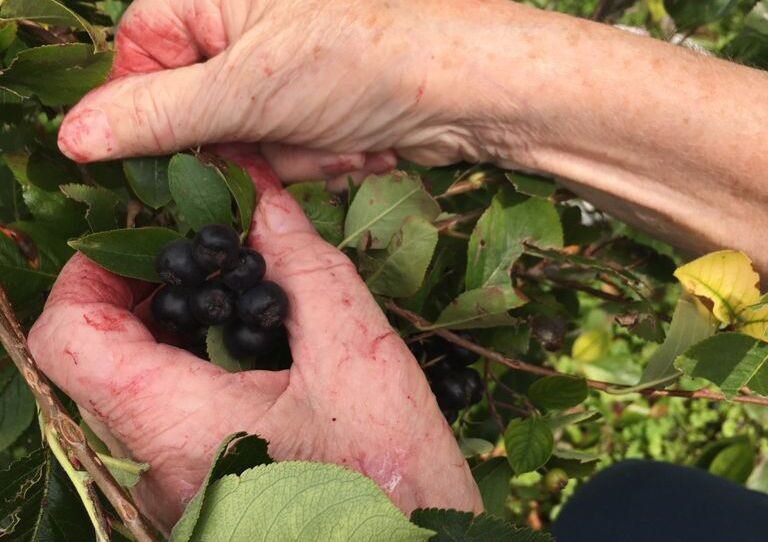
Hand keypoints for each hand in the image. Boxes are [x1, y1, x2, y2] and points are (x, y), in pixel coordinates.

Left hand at [28, 149, 481, 532]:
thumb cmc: (392, 479)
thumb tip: (266, 204)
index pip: (71, 339)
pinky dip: (188, 369)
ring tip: (227, 299)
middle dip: (138, 294)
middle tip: (198, 261)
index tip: (145, 245)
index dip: (90, 275)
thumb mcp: (358, 357)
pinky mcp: (199, 494)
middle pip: (94, 361)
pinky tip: (244, 354)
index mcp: (177, 426)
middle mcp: (154, 468)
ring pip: (125, 391)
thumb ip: (306, 268)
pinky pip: (159, 421)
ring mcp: (172, 489)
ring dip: (166, 331)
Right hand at [56, 0, 524, 177]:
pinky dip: (321, 158)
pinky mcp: (314, 107)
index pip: (138, 53)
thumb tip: (74, 136)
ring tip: (341, 130)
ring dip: (291, 153)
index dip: (154, 108)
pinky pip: (285, 152)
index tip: (186, 142)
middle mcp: (244, 25)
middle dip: (242, 138)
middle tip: (291, 129)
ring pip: (242, 140)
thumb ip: (157, 114)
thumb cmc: (368, 61)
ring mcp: (282, 69)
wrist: (470, 92)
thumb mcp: (249, 88)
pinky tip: (360, 140)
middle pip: (190, 107)